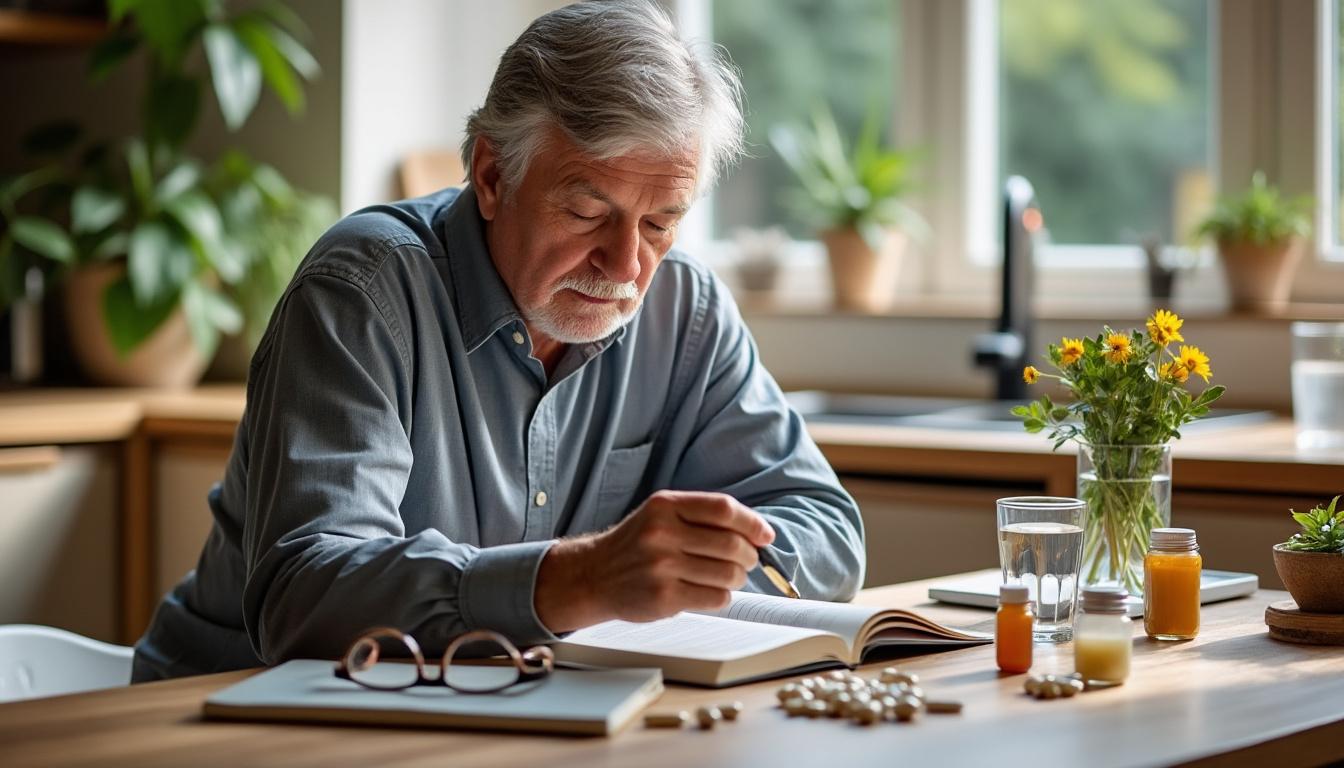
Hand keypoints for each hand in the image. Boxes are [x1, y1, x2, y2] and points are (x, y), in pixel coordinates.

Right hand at [534, 490, 774, 632]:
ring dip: (738, 578)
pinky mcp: (663, 597)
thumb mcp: (661, 515)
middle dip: (749, 556)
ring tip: (729, 577)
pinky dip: (722, 596)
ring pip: (727, 573)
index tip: (765, 535)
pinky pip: (714, 598)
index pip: (723, 509)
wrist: (593, 575)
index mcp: (665, 505)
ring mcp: (661, 566)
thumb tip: (757, 533)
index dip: (752, 523)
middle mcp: (662, 532)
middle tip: (747, 561)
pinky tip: (710, 591)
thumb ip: (702, 517)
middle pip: (731, 544)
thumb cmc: (636, 544)